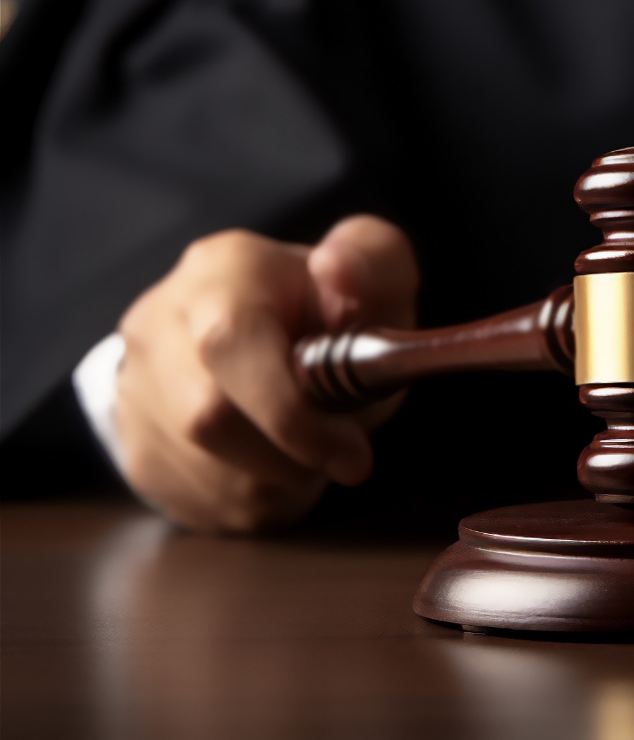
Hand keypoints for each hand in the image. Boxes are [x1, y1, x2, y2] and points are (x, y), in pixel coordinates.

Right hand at [115, 216, 418, 531]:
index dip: (288, 411)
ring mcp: (135, 385)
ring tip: (308, 446)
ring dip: (279, 479)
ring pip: (208, 473)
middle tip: (341, 450)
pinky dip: (255, 498)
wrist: (273, 332)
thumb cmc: (332, 306)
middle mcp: (160, 322)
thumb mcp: (373, 269)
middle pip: (208, 419)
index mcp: (220, 271)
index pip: (229, 343)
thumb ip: (371, 259)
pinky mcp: (134, 442)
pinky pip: (197, 501)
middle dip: (291, 453)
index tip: (351, 449)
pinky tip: (277, 461)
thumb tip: (338, 268)